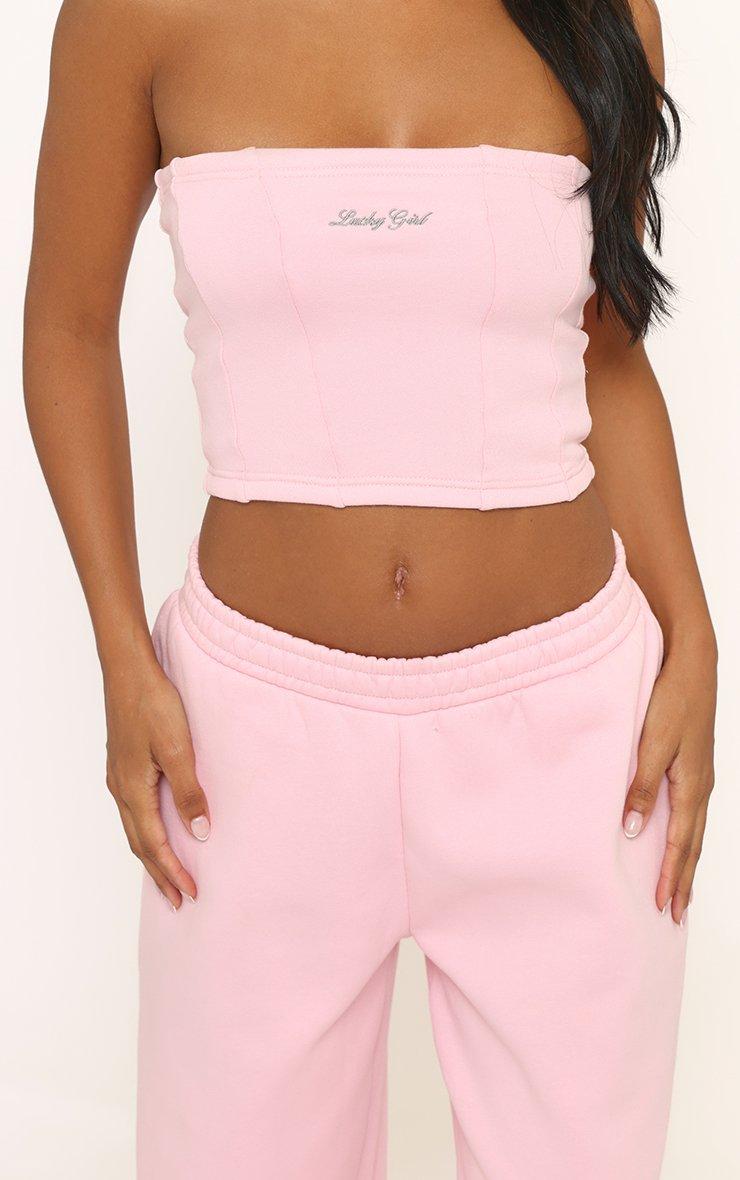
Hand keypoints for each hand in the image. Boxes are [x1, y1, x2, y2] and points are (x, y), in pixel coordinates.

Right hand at [104, 655, 209, 909]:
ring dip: (151, 855)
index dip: (173, 872)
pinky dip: (145, 831)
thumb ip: (189, 791)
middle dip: (159, 874)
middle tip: (178, 901)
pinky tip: (157, 829)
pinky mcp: (124, 764)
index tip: (191, 894)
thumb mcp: (178, 749)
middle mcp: (121, 789)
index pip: (154, 845)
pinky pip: (134, 811)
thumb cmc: (154, 704)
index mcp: (133, 790)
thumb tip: (198, 832)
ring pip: (134, 829)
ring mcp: (119, 777)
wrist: (129, 670)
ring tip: (166, 875)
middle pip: (139, 844)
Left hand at [622, 635, 716, 923]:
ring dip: (687, 860)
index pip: (681, 845)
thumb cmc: (671, 700)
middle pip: (693, 845)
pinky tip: (676, 835)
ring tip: (679, 885)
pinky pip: (691, 811)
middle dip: (683, 880)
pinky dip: (686, 834)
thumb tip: (631, 830)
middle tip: (675, 913)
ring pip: (694, 829)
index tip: (663, 908)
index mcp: (691, 787)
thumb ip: (641, 786)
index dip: (671, 878)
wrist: (692, 663)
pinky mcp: (694, 763)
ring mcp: (700, 774)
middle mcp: (700, 786)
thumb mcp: (651, 743)